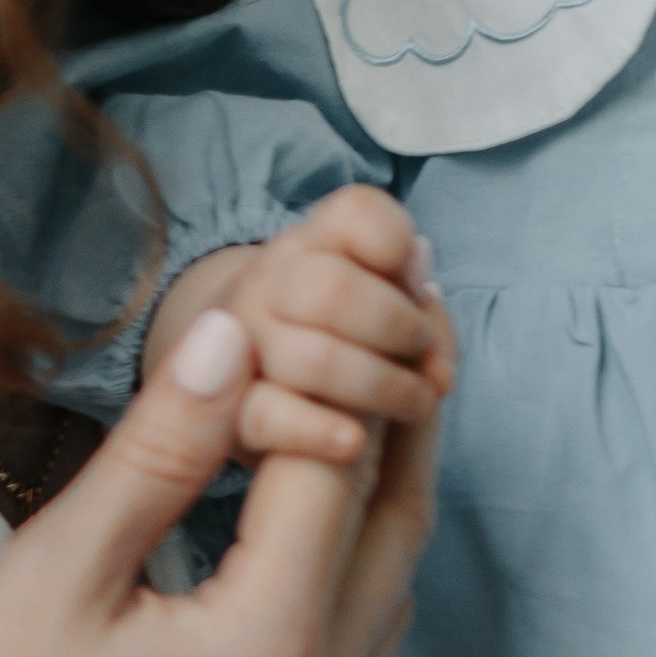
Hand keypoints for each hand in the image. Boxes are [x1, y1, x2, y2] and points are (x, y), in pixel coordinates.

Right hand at [0, 301, 433, 656]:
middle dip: (399, 416)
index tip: (328, 291)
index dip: (330, 364)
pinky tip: (316, 535)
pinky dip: (358, 574)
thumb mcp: (60, 566)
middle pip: (395, 524)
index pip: (336, 462)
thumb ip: (160, 448)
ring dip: (384, 498)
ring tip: (364, 407)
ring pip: (390, 594)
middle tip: (399, 324)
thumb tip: (236, 335)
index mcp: (272, 636)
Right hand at [144, 185, 456, 468]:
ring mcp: (243, 345)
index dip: (396, 245)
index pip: (357, 214)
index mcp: (312, 242)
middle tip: (421, 351)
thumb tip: (426, 288)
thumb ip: (408, 290)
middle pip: (337, 290)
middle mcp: (269, 282)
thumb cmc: (334, 330)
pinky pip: (267, 417)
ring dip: (382, 385)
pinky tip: (354, 442)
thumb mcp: (373, 296)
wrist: (236, 369)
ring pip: (315, 360)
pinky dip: (317, 431)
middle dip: (398, 325)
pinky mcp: (229, 409)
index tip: (416, 284)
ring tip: (416, 402)